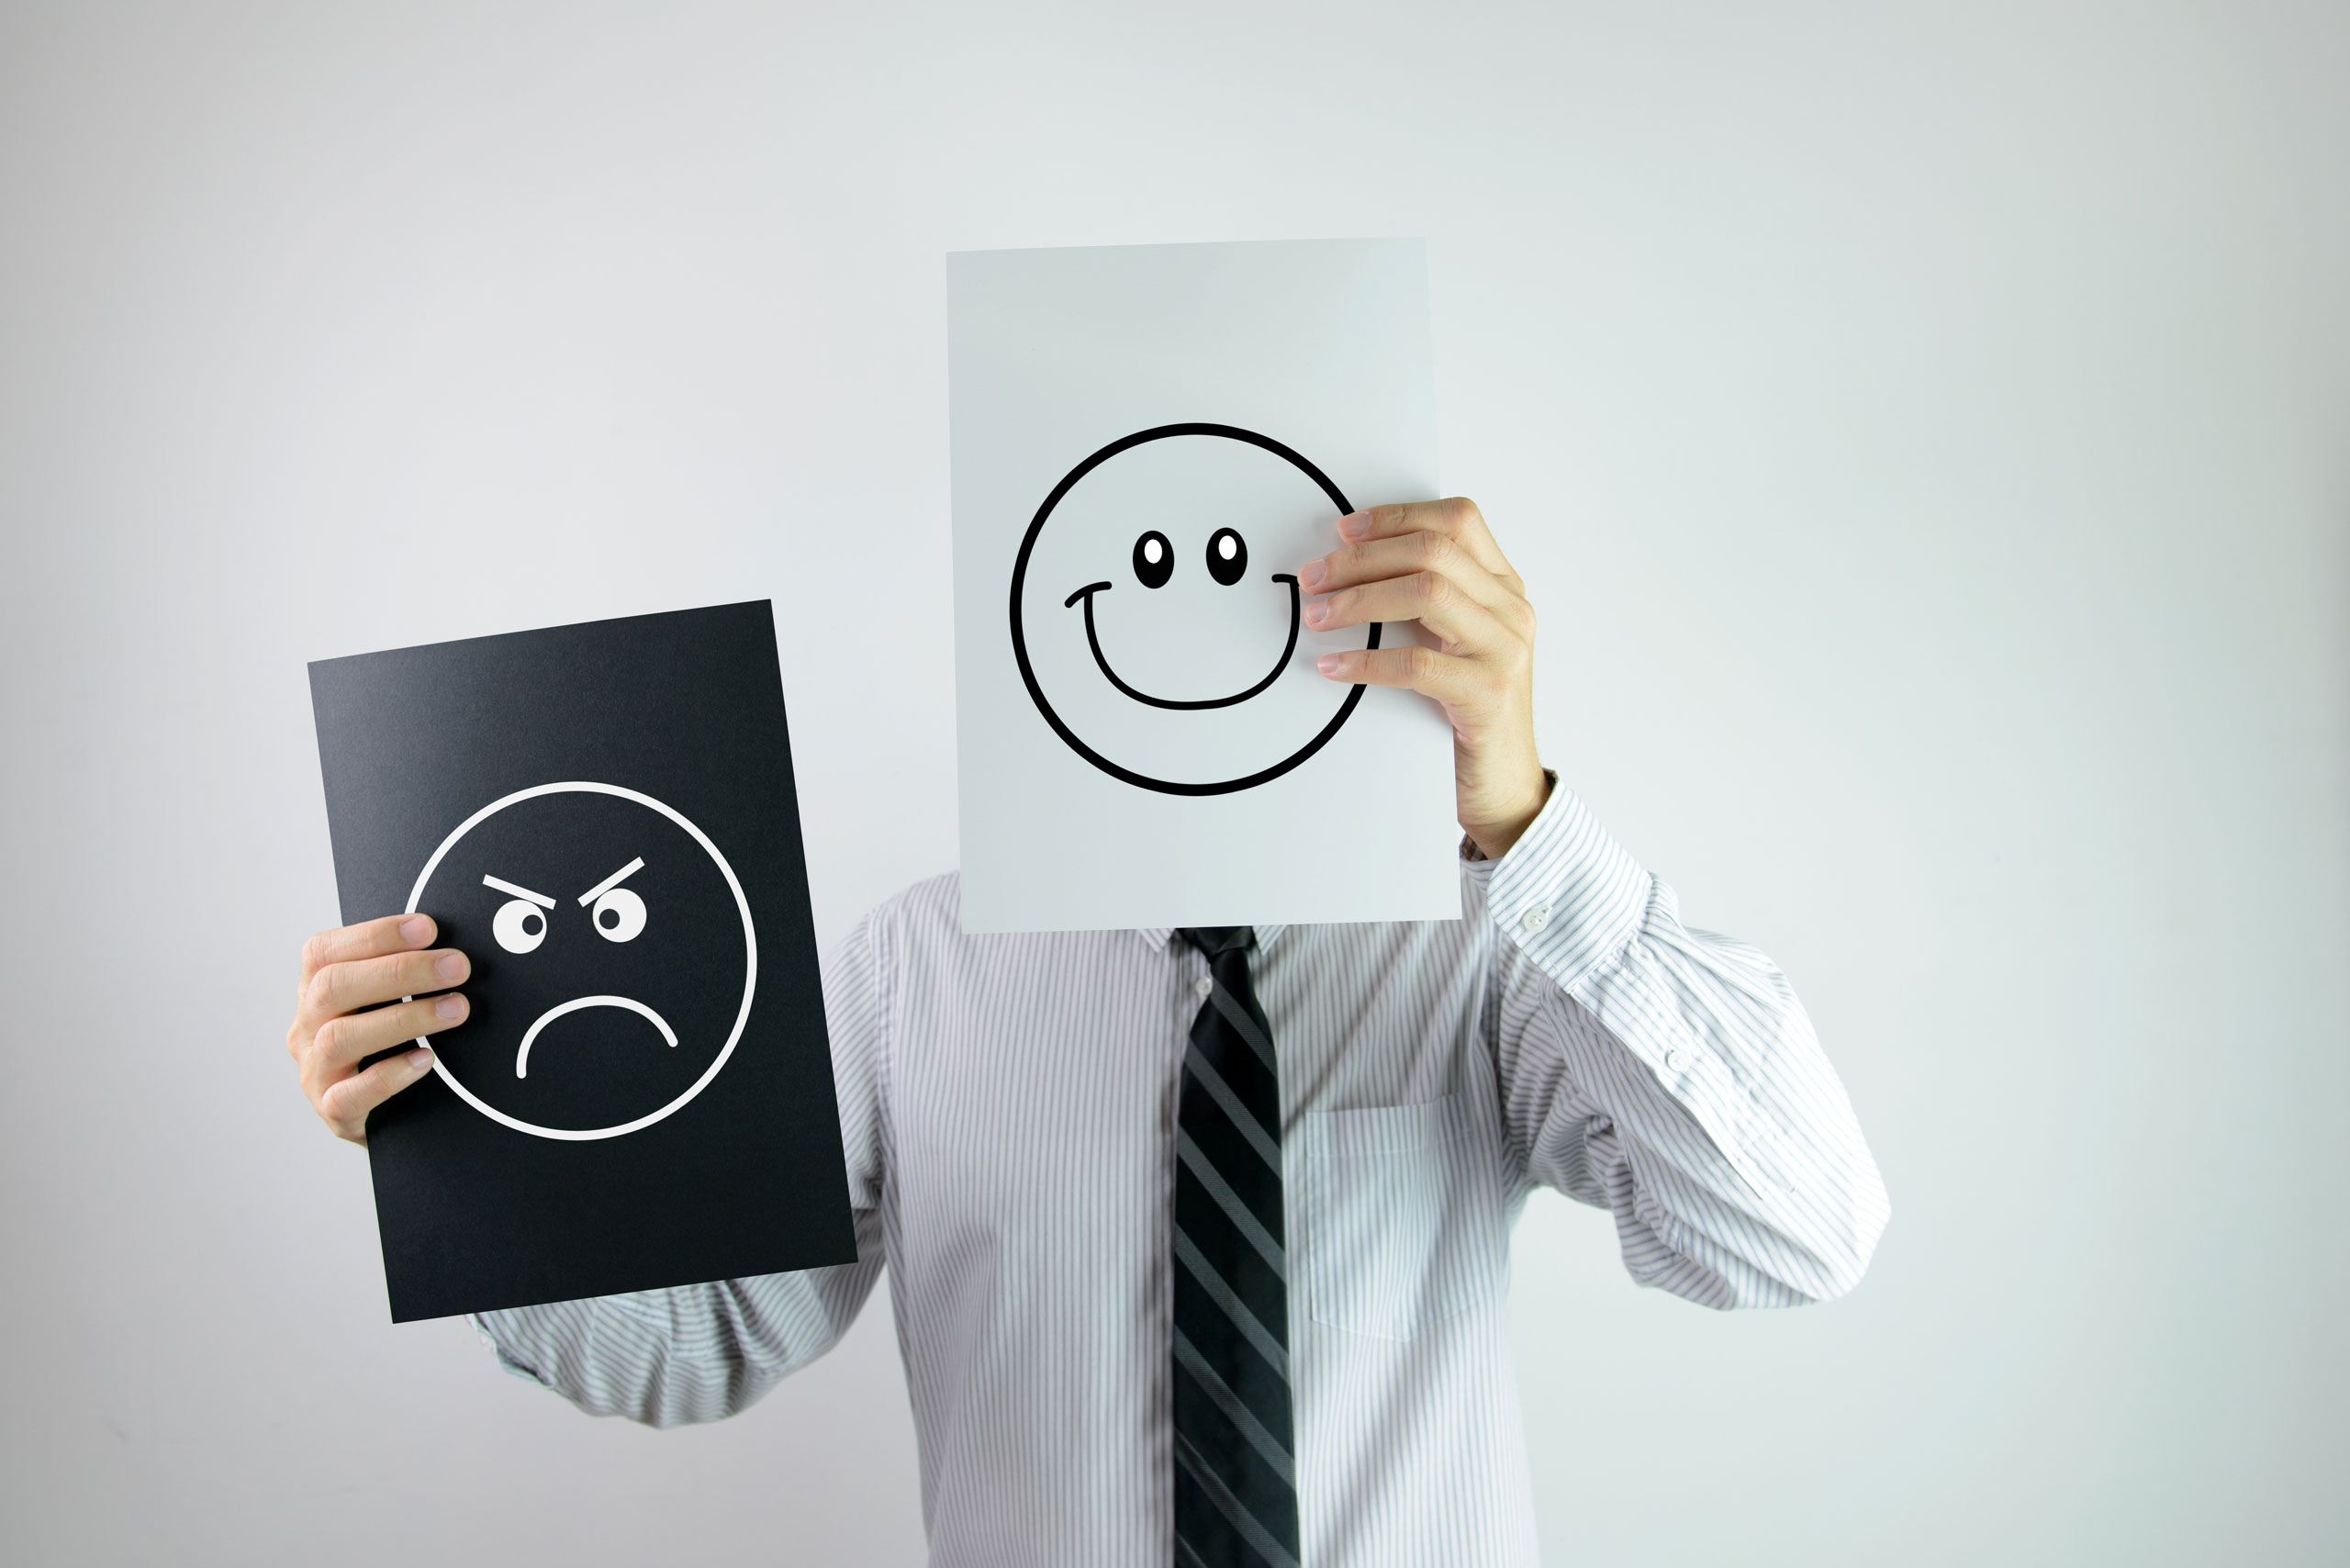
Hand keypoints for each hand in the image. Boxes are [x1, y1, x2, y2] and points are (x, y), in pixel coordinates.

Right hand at [286, 914, 470, 1143]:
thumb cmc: (392, 1044)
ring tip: (457, 1009)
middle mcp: (306, 1028)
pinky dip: (390, 1075)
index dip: (374, 935)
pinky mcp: (333, 1112)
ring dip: (405, 1018)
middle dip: (400, 971)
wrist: (387, 1113)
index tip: (428, 928)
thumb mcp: (387, 1002)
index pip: (323, 951)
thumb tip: (452, 946)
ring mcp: (315, 1072)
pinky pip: (349, 1095)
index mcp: (314, 991)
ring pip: (339, 1037)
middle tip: (457, 967)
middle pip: (332, 987)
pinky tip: (426, 1059)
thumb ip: (402, 973)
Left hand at [1299, 498, 1550, 858]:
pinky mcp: (1487, 694)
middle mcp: (1511, 609)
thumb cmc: (1468, 708)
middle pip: (1434, 551)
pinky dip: (1366, 661)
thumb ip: (1425, 600)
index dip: (1397, 517)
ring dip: (1359, 599)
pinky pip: (1417, 662)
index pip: (1457, 519)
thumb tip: (1349, 565)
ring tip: (1317, 615)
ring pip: (1427, 593)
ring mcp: (1505, 649)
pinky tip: (1333, 666)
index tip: (1343, 530)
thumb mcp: (1455, 641)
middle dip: (1363, 558)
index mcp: (1504, 587)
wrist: (1506, 784)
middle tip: (1314, 576)